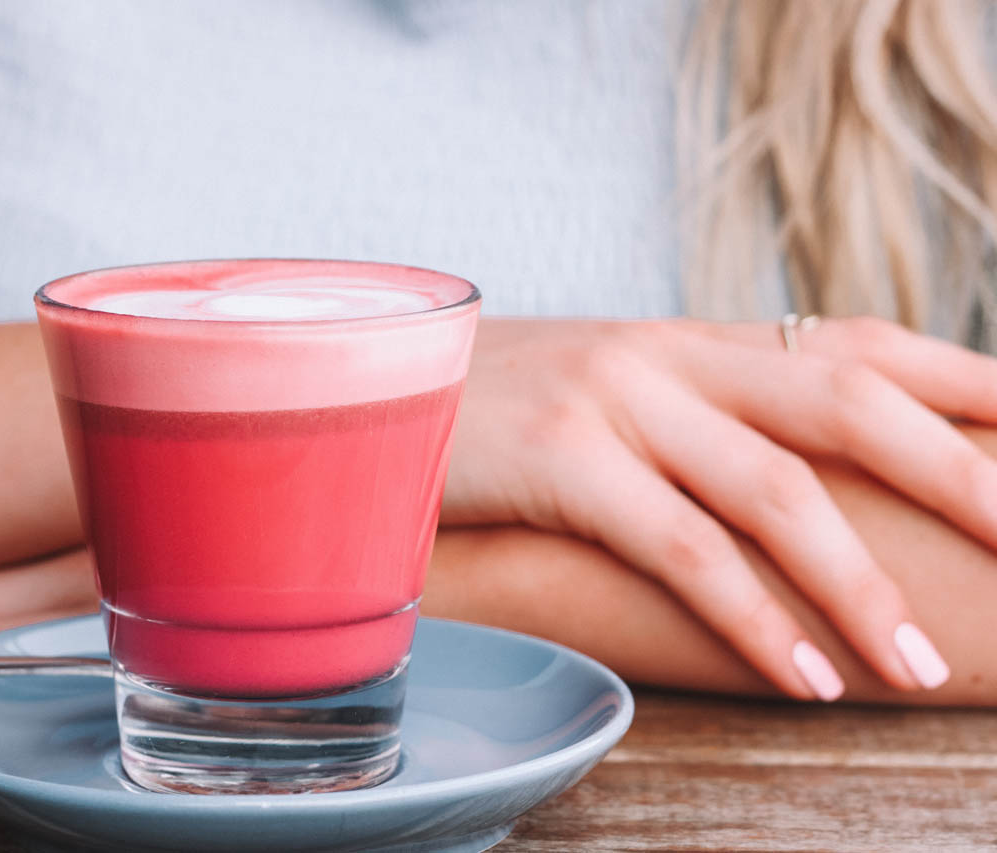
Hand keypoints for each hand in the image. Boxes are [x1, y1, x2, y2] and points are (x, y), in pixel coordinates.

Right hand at [444, 315, 996, 699]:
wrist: (355, 390)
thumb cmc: (486, 413)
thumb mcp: (598, 397)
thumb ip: (689, 420)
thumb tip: (786, 484)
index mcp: (688, 339)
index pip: (859, 345)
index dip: (964, 383)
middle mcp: (666, 353)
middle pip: (851, 400)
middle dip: (960, 473)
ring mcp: (613, 397)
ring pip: (775, 487)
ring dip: (860, 585)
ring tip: (920, 666)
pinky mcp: (559, 456)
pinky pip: (681, 545)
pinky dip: (754, 617)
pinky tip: (804, 674)